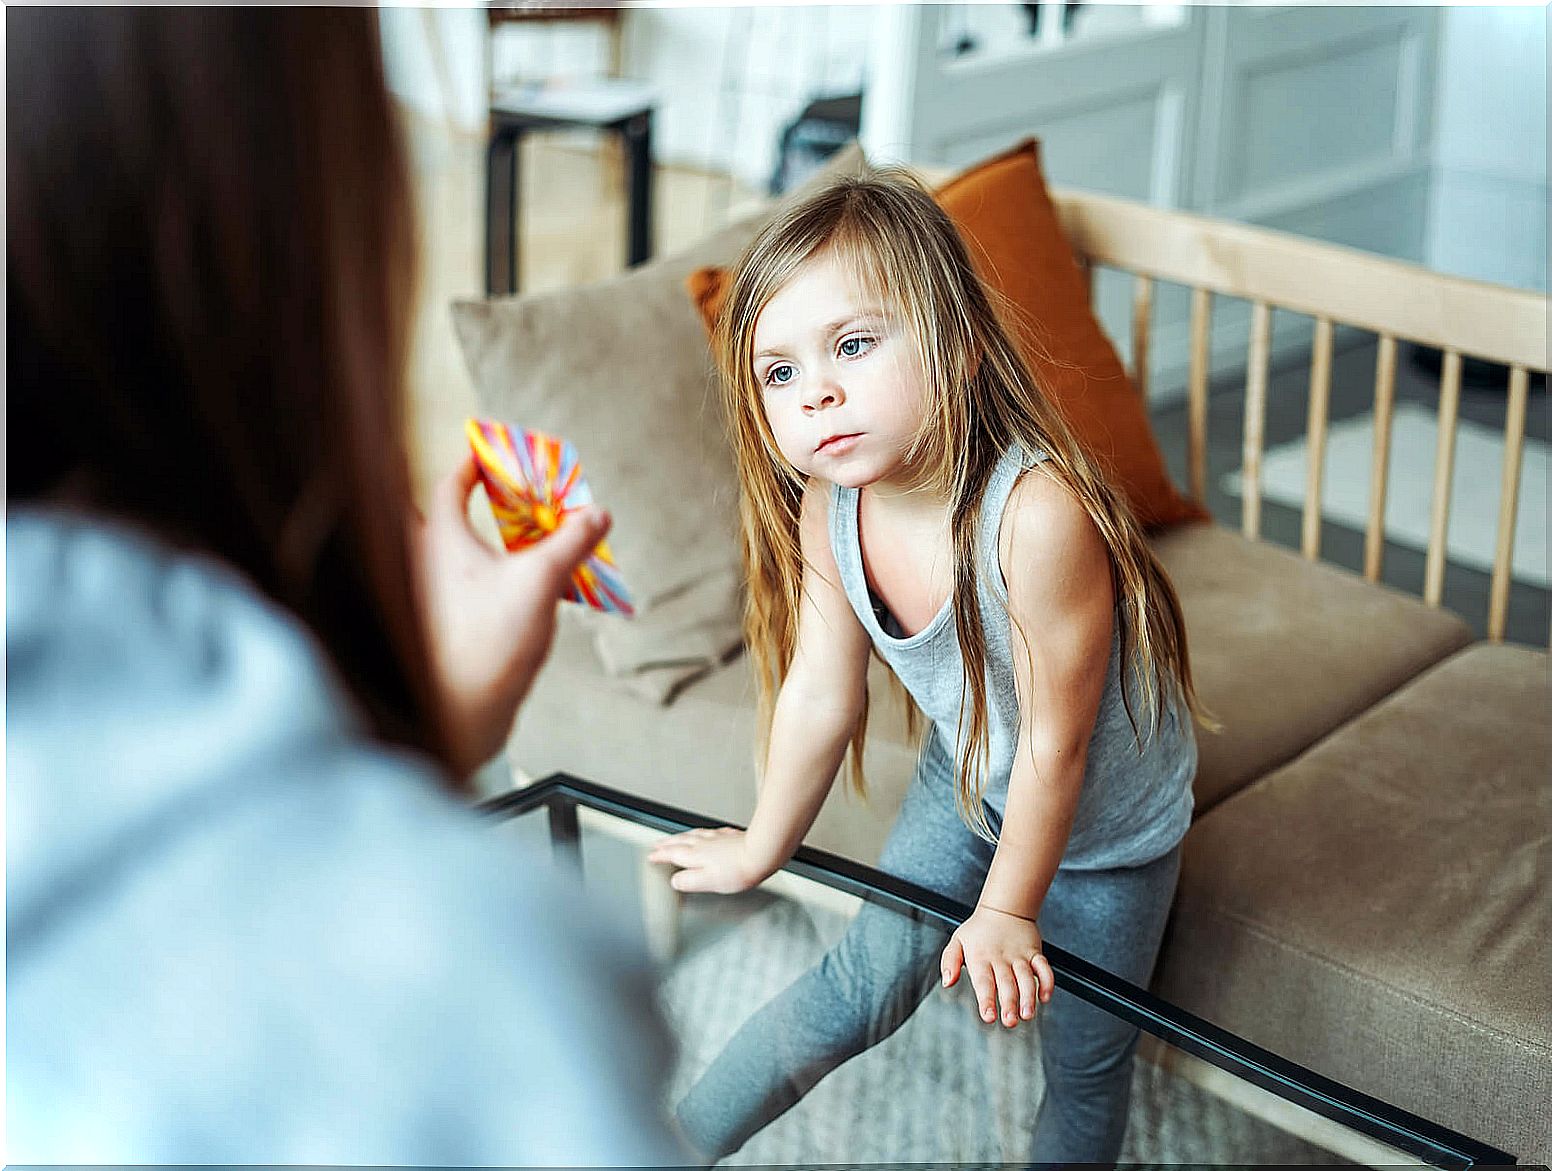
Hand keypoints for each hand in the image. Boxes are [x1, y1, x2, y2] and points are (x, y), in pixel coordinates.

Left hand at [414, 453, 611, 774]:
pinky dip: (485, 579)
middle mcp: (421, 562)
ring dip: (484, 544)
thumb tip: (598, 513)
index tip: (490, 454)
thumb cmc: (485, 644)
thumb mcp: (540, 582)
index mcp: (439, 538)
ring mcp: (426, 597)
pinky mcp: (438, 628)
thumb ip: (570, 542)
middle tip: (511, 499)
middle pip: (445, 516)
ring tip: (524, 545)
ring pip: (452, 555)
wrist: (457, 715)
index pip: (451, 485)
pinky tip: (516, 594)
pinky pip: (460, 588)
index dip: (472, 465)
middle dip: (475, 504)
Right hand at [647, 827, 770, 893]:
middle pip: (680, 841)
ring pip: (693, 835)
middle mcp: (703, 844)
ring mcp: (716, 838)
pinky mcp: (729, 836)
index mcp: (695, 855)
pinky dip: (700, 833)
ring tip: (675, 838)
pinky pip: (708, 832)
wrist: (761, 853)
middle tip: (657, 844)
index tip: (652, 855)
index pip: (672, 854)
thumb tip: (675, 881)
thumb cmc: (738, 870)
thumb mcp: (708, 882)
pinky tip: (705, 834)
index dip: (660, 855)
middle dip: (667, 843)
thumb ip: (688, 881)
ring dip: (681, 836)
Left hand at [940, 904, 1055, 1028]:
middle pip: (1007, 983)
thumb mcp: (957, 942)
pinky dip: (1047, 982)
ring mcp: (1019, 956)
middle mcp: (1001, 958)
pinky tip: (1045, 997)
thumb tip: (947, 982)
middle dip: (1009, 1003)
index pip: (984, 982)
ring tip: (1027, 1014)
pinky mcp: (1034, 954)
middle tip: (1010, 1020)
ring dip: (1028, 997)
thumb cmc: (979, 930)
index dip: (986, 1000)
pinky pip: (1044, 968)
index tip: (989, 1016)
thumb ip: (949, 962)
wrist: (1004, 908)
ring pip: (1026, 978)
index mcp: (981, 958)